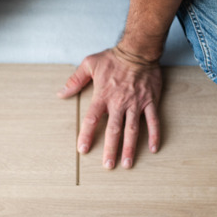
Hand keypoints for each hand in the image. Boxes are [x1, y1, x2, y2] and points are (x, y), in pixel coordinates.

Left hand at [58, 47, 161, 168]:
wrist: (138, 50)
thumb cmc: (113, 57)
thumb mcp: (89, 64)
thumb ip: (75, 80)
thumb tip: (61, 93)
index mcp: (103, 95)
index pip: (92, 119)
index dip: (87, 135)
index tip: (83, 150)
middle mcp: (119, 102)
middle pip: (114, 130)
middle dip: (110, 149)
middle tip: (108, 165)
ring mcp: (136, 103)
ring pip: (133, 129)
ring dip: (130, 147)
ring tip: (127, 164)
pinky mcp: (150, 102)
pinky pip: (153, 121)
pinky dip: (154, 135)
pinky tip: (153, 149)